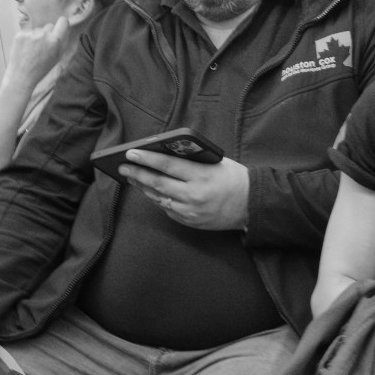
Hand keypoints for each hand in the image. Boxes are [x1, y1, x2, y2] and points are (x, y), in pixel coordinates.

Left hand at [3, 19, 67, 91]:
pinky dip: (27, 38)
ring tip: (33, 50)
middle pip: (49, 25)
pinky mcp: (20, 35)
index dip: (63, 23)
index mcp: (55, 41)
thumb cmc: (41, 68)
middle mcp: (43, 35)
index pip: (63, 21)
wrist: (22, 76)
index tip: (60, 27)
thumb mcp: (57, 57)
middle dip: (48, 33)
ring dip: (37, 36)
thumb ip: (62, 42)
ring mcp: (31, 34)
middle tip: (43, 46)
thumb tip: (65, 29)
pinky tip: (25, 49)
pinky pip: (27, 32)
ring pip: (38, 29)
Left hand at [118, 150, 248, 229]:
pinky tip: (150, 191)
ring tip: (132, 177)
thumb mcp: (215, 162)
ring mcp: (190, 212)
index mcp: (201, 176)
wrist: (251, 205)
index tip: (131, 153)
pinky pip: (167, 209)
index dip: (146, 158)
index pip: (167, 165)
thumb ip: (191, 161)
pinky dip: (157, 198)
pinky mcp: (190, 222)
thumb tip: (163, 156)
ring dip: (143, 187)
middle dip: (137, 174)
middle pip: (157, 183)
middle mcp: (193, 195)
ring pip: (159, 198)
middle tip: (123, 166)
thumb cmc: (234, 178)